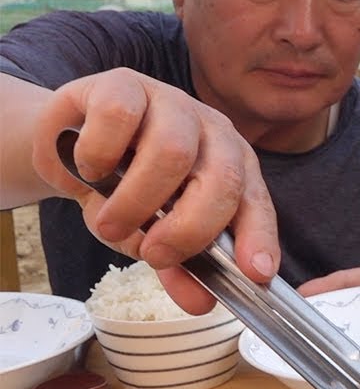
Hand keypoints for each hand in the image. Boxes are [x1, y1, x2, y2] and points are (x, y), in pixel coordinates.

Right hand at [27, 69, 279, 313]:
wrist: (73, 140)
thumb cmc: (126, 185)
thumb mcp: (155, 230)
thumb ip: (179, 265)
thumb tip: (199, 305)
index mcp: (232, 166)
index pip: (255, 203)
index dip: (259, 238)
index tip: (255, 274)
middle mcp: (211, 132)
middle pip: (220, 179)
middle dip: (189, 228)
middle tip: (153, 255)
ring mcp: (171, 103)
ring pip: (171, 152)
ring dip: (136, 201)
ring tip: (109, 223)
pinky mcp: (124, 84)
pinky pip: (120, 119)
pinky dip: (100, 155)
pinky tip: (90, 169)